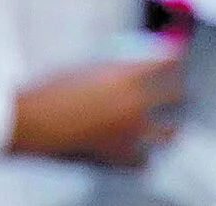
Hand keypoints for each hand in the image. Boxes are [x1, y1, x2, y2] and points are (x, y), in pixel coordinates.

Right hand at [11, 56, 182, 166]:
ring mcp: (131, 134)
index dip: (175, 57)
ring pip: (168, 134)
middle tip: (178, 90)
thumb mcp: (84, 68)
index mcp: (127, 76)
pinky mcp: (121, 157)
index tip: (177, 55)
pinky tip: (145, 155)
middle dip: (179, 91)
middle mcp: (135, 104)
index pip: (166, 62)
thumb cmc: (52, 90)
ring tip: (172, 127)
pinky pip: (144, 161)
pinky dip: (145, 157)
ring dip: (170, 128)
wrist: (36, 123)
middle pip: (175, 96)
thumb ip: (110, 69)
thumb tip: (124, 68)